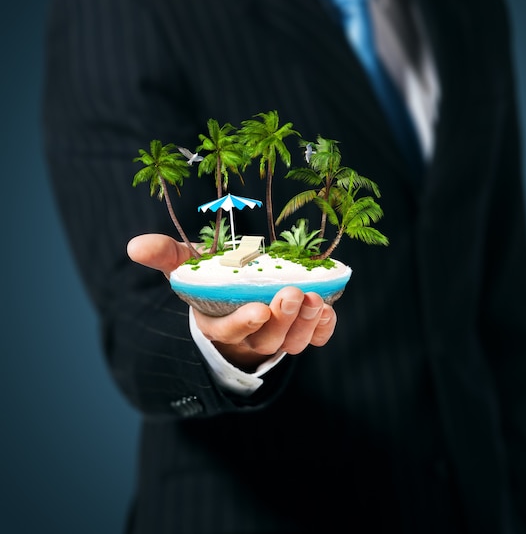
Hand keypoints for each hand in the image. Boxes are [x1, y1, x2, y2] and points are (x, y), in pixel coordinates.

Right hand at [127, 234, 337, 369]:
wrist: (234, 301)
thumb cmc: (210, 282)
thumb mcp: (187, 268)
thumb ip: (165, 257)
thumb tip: (134, 245)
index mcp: (216, 323)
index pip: (228, 330)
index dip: (243, 323)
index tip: (258, 309)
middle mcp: (247, 336)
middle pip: (266, 338)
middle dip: (282, 319)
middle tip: (294, 294)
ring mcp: (274, 338)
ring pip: (290, 342)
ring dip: (306, 323)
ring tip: (316, 297)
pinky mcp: (296, 334)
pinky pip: (312, 340)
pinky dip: (322, 329)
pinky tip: (328, 310)